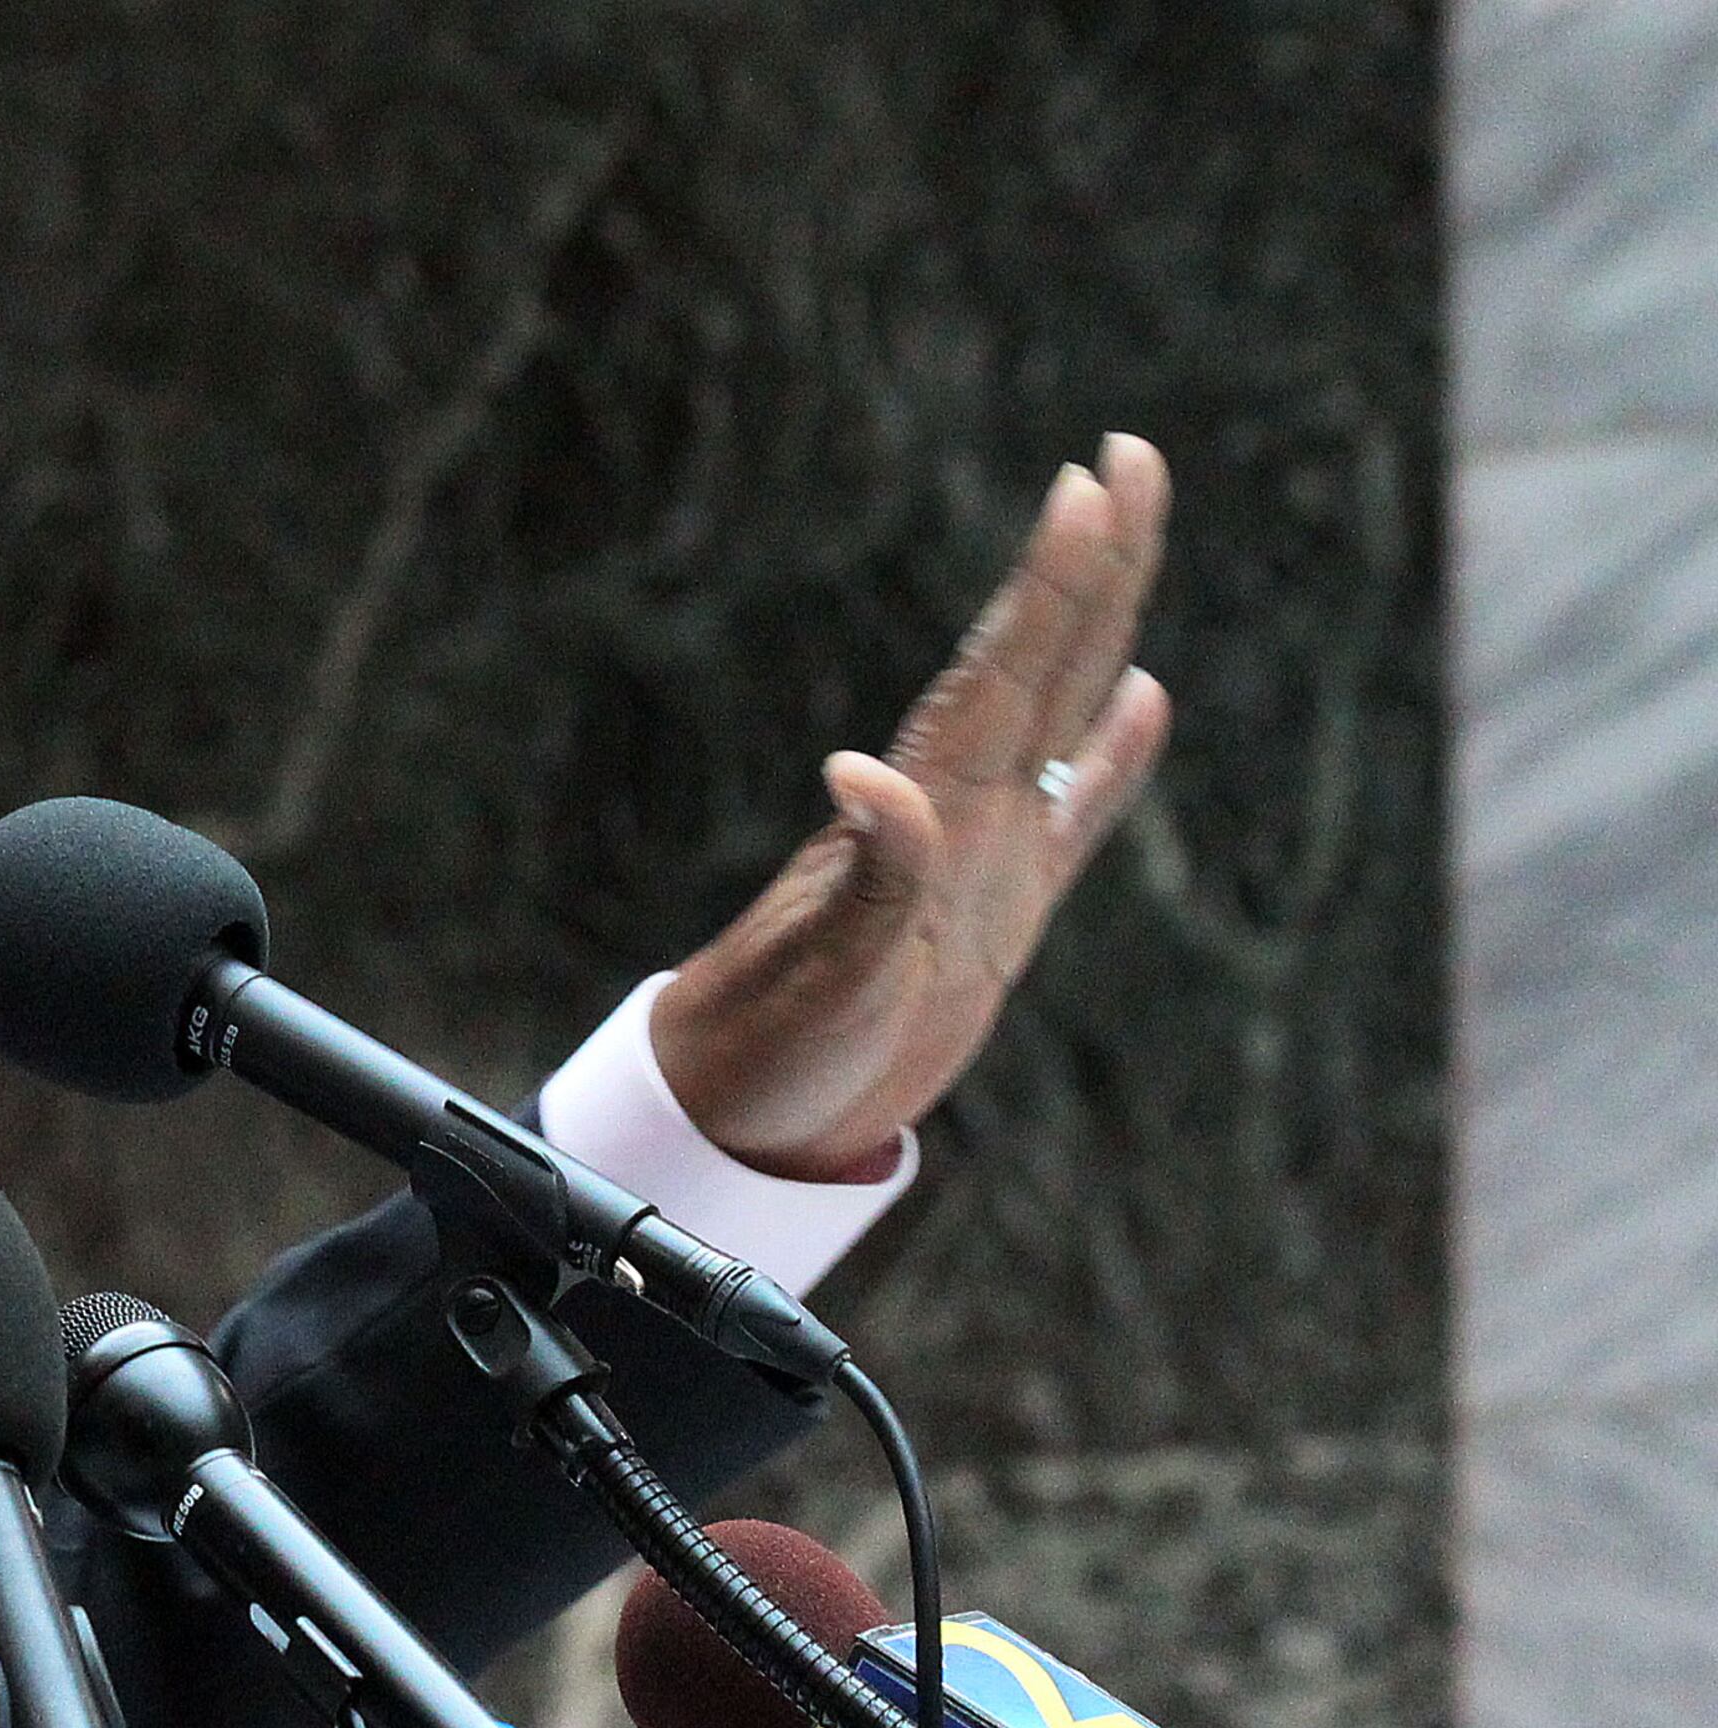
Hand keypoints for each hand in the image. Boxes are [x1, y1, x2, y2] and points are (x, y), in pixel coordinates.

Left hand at [649, 435, 1174, 1180]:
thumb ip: (867, 879)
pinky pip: (1077, 813)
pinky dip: (1117, 757)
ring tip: (1134, 532)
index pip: (1003, 670)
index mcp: (922, 809)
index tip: (1093, 482)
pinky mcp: (998, 912)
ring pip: (1063, 709)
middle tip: (1130, 454)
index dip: (1051, 581)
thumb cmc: (769, 1044)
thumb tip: (865, 774)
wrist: (743, 1112)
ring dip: (1101, 623)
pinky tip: (1145, 701)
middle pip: (1041, 660)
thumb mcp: (825, 970)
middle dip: (1091, 561)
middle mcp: (954, 809)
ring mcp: (981, 854)